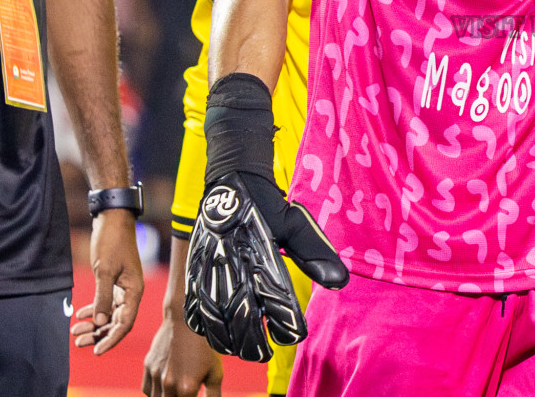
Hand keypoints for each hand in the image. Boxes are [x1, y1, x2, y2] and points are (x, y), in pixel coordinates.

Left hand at [70, 209, 144, 353]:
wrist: (112, 219)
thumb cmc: (111, 242)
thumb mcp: (104, 271)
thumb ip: (102, 298)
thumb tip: (100, 322)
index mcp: (134, 291)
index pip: (124, 323)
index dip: (110, 339)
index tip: (95, 351)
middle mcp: (131, 292)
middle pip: (116, 321)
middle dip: (98, 334)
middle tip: (78, 341)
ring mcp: (123, 287)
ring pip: (109, 313)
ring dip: (94, 324)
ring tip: (76, 331)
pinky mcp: (115, 281)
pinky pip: (105, 302)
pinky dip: (94, 310)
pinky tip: (81, 315)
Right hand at [143, 306, 223, 396]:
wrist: (187, 318)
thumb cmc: (205, 345)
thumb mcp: (215, 371)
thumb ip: (213, 395)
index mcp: (187, 389)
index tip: (194, 395)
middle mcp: (168, 385)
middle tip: (185, 392)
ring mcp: (155, 376)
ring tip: (177, 390)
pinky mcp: (148, 366)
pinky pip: (148, 389)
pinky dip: (155, 392)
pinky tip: (166, 387)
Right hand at [184, 171, 346, 361]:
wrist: (232, 181)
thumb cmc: (269, 205)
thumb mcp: (298, 224)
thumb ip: (316, 254)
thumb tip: (340, 282)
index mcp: (263, 258)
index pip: (278, 306)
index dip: (287, 327)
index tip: (293, 333)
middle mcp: (236, 269)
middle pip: (242, 324)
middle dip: (254, 346)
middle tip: (265, 353)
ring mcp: (212, 272)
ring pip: (215, 323)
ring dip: (229, 342)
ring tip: (243, 348)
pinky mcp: (195, 271)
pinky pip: (193, 309)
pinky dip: (205, 327)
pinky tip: (217, 331)